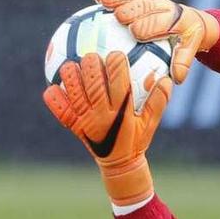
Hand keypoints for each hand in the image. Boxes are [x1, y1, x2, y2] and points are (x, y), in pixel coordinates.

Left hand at [43, 52, 171, 204]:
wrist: (119, 164)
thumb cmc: (136, 139)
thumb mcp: (151, 122)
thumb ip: (159, 101)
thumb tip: (167, 79)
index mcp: (122, 112)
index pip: (119, 84)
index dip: (116, 66)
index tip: (116, 54)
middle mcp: (102, 115)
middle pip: (94, 86)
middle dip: (92, 67)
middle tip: (91, 55)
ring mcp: (86, 121)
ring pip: (76, 95)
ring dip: (71, 78)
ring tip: (71, 65)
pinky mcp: (74, 126)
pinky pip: (61, 111)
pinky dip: (55, 100)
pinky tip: (53, 87)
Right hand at [94, 0, 219, 84]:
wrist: (187, 20)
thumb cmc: (183, 39)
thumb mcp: (188, 48)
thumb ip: (182, 62)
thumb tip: (176, 78)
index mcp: (176, 19)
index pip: (161, 22)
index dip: (149, 25)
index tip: (135, 32)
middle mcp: (163, 6)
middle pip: (146, 7)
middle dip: (133, 11)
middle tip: (120, 17)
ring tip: (103, 1)